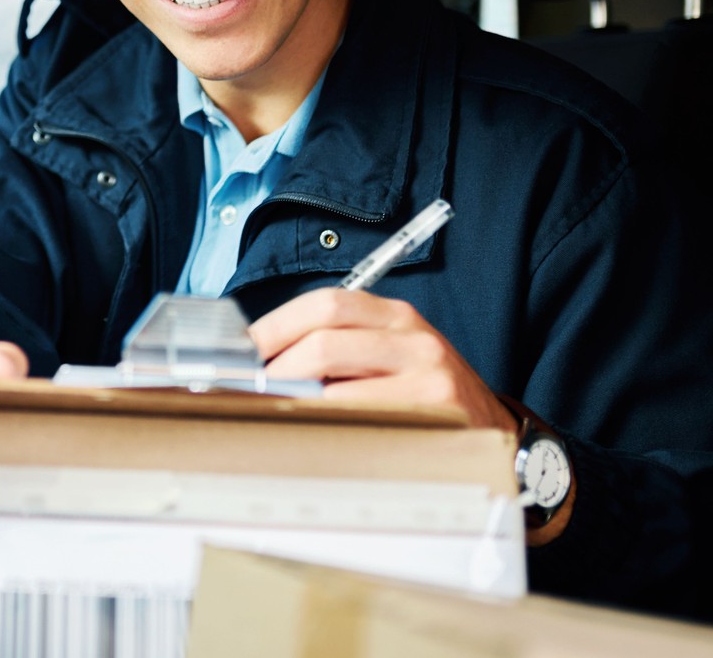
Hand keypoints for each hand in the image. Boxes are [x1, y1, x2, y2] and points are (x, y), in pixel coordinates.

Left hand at [250, 288, 514, 432]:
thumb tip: (261, 358)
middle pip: (324, 340)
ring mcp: (427, 374)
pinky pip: (361, 419)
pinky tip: (312, 433)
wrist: (492, 431)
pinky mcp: (434, 412)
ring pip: (337, 383)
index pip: (324, 304)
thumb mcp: (387, 355)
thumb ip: (336, 347)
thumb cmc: (424, 394)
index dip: (275, 326)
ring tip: (274, 412)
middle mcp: (413, 337)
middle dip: (277, 366)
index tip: (244, 351)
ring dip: (294, 400)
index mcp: (394, 315)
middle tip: (251, 389)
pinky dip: (326, 427)